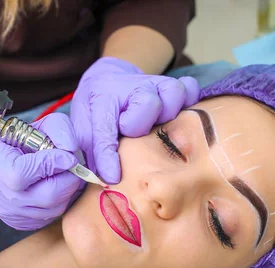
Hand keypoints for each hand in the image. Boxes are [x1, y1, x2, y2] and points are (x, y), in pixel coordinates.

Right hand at [0, 113, 82, 230]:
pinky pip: (50, 216)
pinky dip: (60, 201)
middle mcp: (0, 195)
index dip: (50, 163)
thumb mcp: (32, 127)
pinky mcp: (22, 223)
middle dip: (67, 179)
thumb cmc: (13, 144)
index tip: (67, 155)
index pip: (22, 173)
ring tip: (63, 176)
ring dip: (66, 190)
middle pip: (46, 196)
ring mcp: (11, 213)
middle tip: (72, 167)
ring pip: (53, 209)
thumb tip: (71, 147)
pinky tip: (55, 187)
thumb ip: (56, 129)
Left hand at [71, 57, 199, 183]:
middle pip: (148, 104)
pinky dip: (190, 101)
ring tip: (157, 122)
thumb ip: (91, 153)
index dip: (107, 155)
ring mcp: (154, 83)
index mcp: (101, 99)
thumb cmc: (96, 112)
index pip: (104, 128)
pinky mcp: (173, 83)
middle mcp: (130, 87)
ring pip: (173, 93)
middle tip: (133, 132)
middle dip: (141, 124)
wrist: (108, 81)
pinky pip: (190, 88)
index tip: (112, 176)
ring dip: (168, 112)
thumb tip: (105, 179)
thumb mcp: (83, 129)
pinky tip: (178, 113)